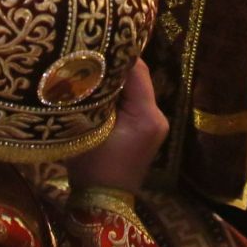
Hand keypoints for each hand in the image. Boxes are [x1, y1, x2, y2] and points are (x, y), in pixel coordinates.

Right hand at [68, 61, 168, 194]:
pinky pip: (135, 101)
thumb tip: (90, 67)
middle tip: (90, 54)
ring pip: (136, 88)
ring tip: (92, 70)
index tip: (95, 43)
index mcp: (147, 115)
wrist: (103, 203)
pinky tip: (101, 91)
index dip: (116, 54)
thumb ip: (95, 96)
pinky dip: (121, 94)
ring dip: (117, 80)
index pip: (137, 70)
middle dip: (115, 66)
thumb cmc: (92, 167)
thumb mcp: (88, 127)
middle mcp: (158, 116)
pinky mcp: (149, 129)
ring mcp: (156, 123)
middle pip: (138, 77)